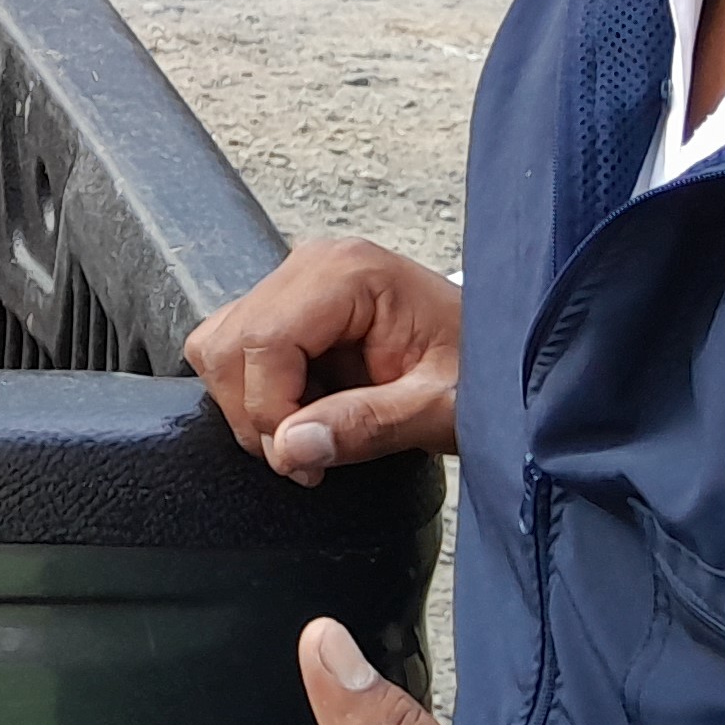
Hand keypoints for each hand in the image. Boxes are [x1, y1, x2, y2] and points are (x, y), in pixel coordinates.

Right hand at [184, 239, 464, 482]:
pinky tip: (306, 410)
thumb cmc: (487, 370)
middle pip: (228, 344)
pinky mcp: (288, 307)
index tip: (305, 460)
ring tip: (309, 433)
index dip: (271, 411)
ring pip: (218, 347)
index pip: (262, 341)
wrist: (506, 356)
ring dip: (250, 405)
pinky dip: (255, 393)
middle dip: (257, 413)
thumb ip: (367, 426)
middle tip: (309, 456)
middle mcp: (312, 265)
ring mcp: (295, 282)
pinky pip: (234, 350)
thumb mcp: (440, 408)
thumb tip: (289, 447)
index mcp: (349, 273)